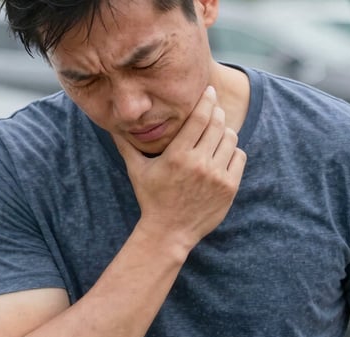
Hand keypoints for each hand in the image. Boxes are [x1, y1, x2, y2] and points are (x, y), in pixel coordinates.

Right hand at [113, 86, 246, 249]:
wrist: (169, 232)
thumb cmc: (151, 199)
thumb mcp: (137, 171)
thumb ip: (126, 146)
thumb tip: (110, 126)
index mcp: (178, 155)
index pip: (199, 117)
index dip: (206, 100)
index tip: (209, 91)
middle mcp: (199, 163)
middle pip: (218, 123)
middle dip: (217, 112)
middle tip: (213, 110)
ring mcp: (216, 176)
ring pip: (231, 138)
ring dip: (225, 132)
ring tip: (216, 134)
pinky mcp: (229, 188)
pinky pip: (239, 156)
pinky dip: (233, 151)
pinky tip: (221, 154)